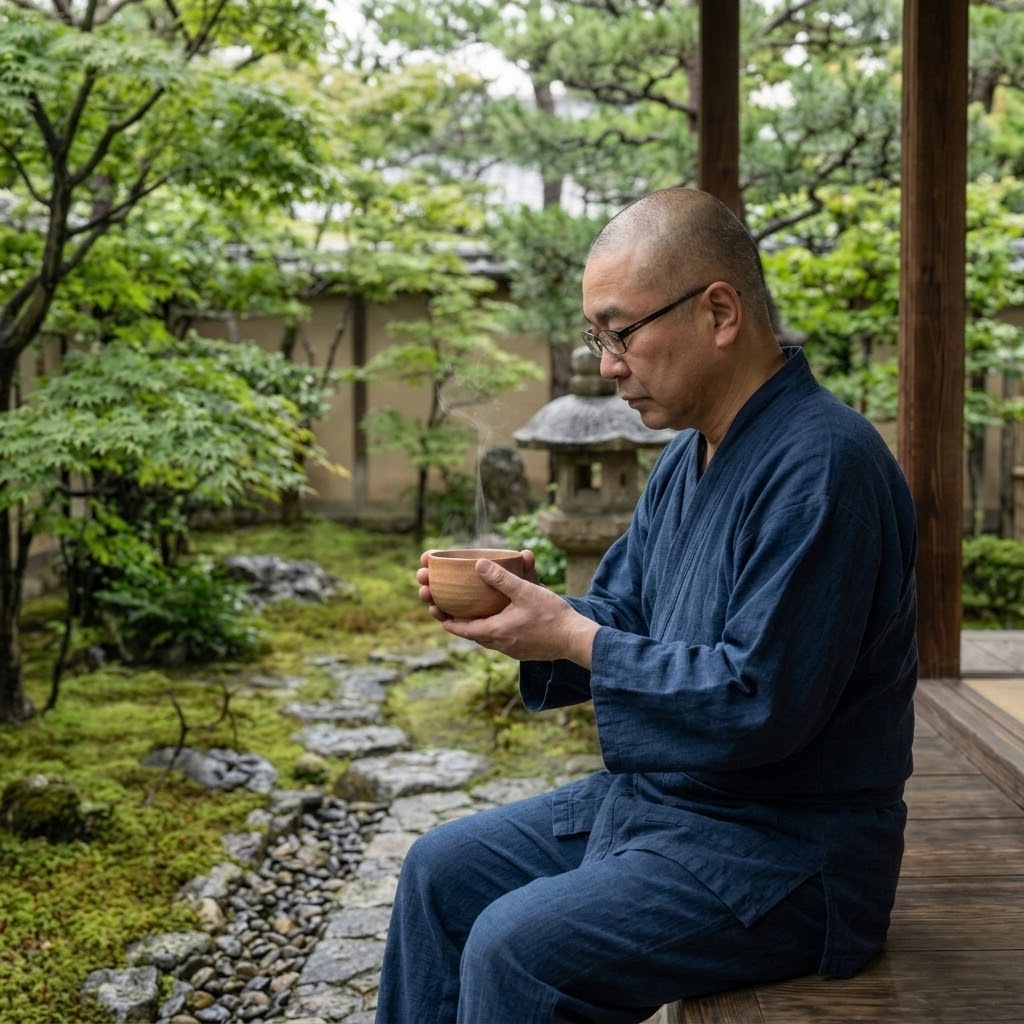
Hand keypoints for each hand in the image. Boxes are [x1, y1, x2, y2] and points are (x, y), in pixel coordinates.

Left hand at [417, 551, 597, 667]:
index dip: (446, 620)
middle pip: (471, 633)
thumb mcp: (525, 592)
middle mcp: (500, 644)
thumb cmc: (552, 616)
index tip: (435, 610)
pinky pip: (500, 639)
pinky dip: (492, 628)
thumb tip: (479, 564)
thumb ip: (502, 578)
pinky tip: (496, 618)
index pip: (462, 629)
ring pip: (486, 637)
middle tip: (446, 608)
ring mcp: (511, 649)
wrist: (576, 640)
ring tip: (468, 612)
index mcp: (495, 631)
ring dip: (475, 625)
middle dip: (457, 620)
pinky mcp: (522, 650)